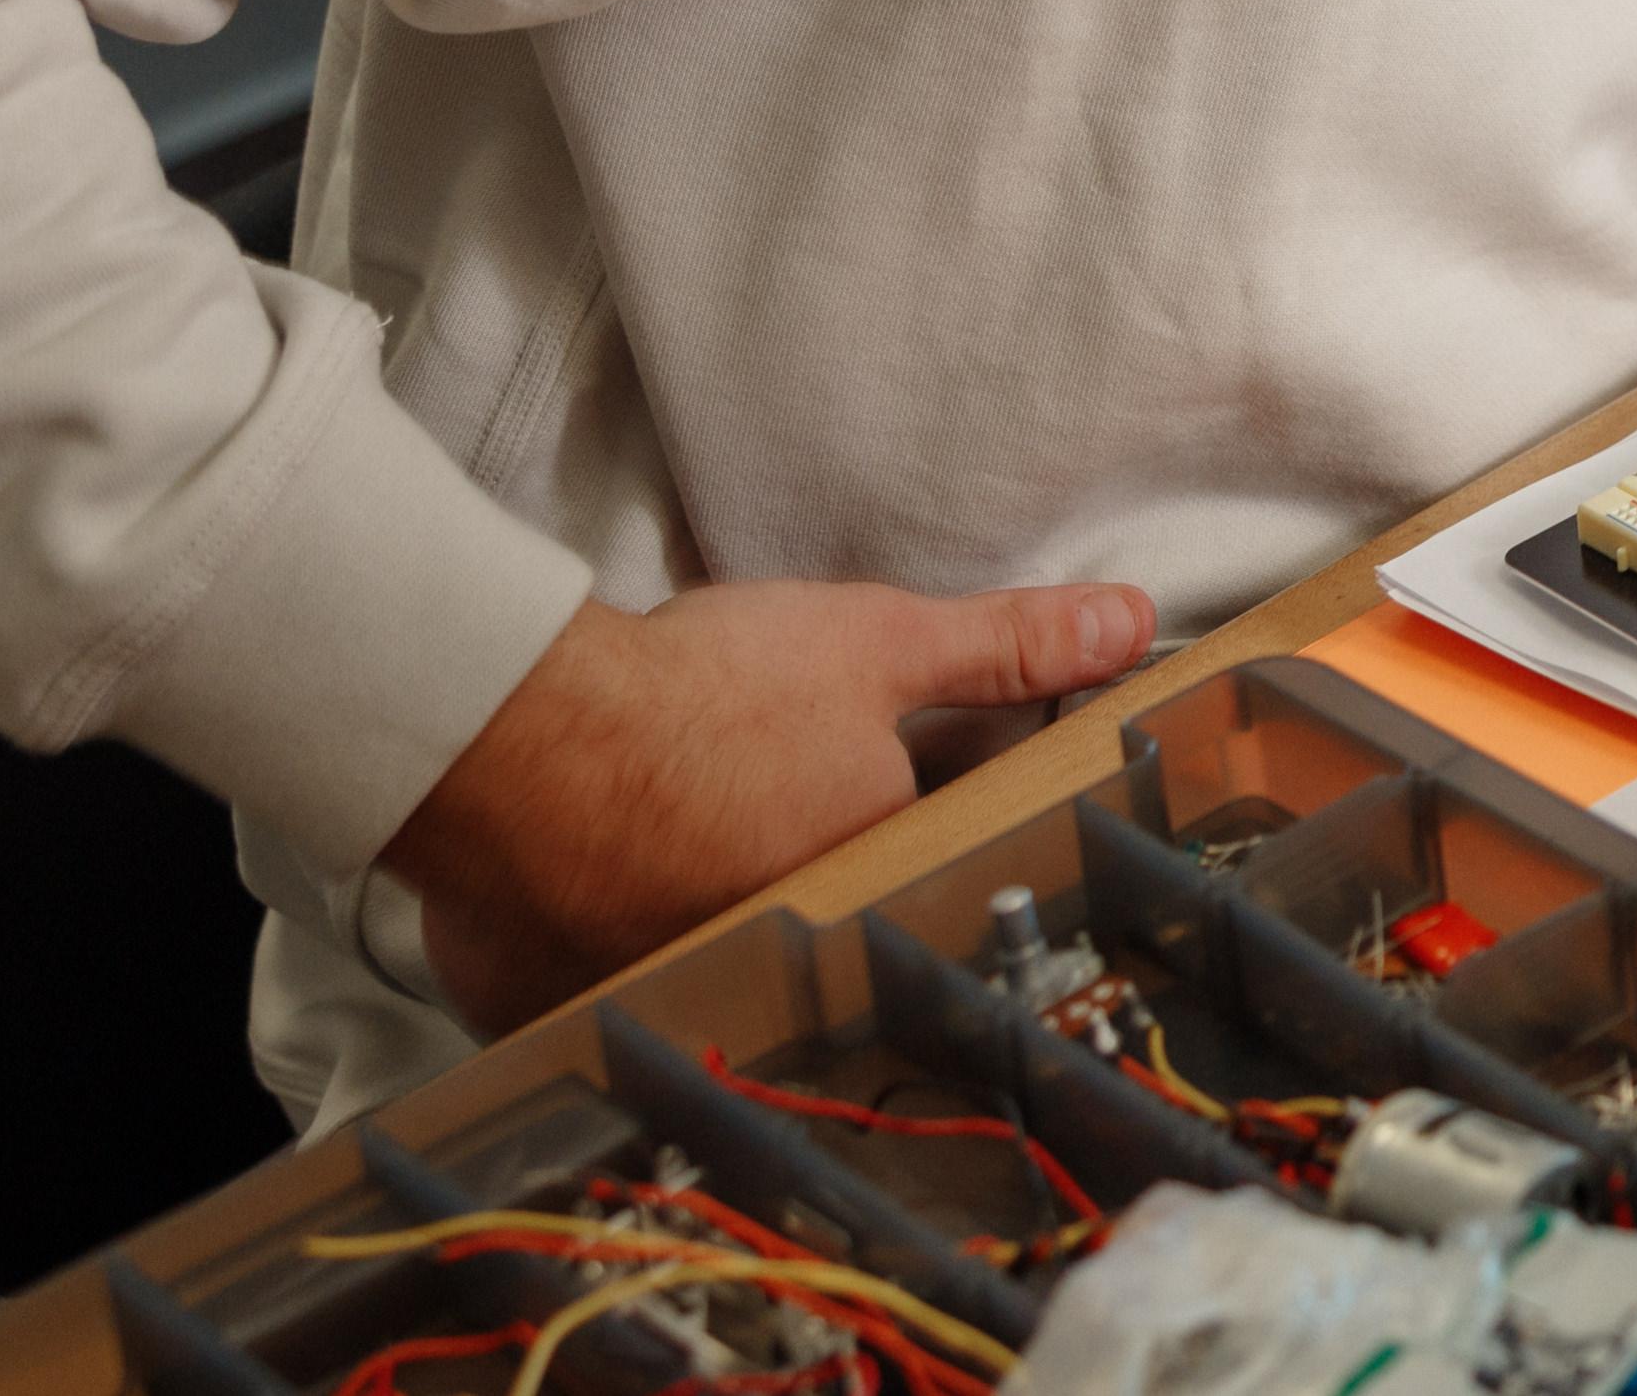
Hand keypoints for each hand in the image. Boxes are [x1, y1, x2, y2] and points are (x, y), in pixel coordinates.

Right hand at [385, 573, 1158, 1034]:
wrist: (508, 731)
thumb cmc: (693, 693)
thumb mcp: (877, 646)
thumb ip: (1007, 647)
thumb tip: (1128, 626)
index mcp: (864, 886)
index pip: (910, 877)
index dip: (886, 828)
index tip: (842, 798)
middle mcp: (771, 960)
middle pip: (803, 921)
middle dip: (783, 868)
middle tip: (735, 803)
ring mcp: (661, 996)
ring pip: (696, 958)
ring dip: (690, 912)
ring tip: (661, 838)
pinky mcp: (558, 1010)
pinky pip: (593, 984)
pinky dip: (594, 943)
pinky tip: (584, 885)